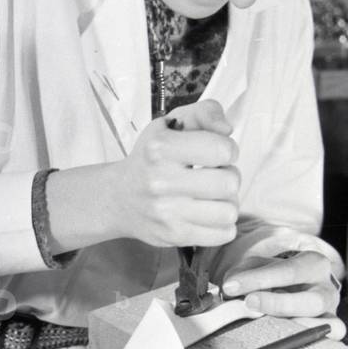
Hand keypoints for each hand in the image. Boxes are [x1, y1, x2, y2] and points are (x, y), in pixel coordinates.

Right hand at [112, 98, 239, 248]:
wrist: (118, 198)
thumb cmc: (151, 158)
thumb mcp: (170, 125)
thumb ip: (203, 112)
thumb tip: (227, 129)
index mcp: (160, 148)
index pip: (222, 149)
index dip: (227, 149)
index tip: (215, 152)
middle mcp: (160, 181)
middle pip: (229, 183)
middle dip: (228, 176)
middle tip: (213, 175)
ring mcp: (166, 212)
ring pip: (229, 211)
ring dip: (226, 202)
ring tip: (210, 195)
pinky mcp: (173, 235)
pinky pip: (223, 234)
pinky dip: (222, 224)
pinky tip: (207, 214)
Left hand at [221, 250, 344, 339]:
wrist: (292, 285)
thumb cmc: (275, 274)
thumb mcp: (258, 265)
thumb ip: (243, 273)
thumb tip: (230, 287)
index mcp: (313, 263)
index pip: (289, 271)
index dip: (258, 279)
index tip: (231, 286)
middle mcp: (327, 288)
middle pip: (311, 300)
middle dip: (278, 304)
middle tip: (250, 303)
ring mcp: (331, 313)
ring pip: (326, 324)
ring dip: (296, 328)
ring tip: (268, 327)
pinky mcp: (330, 332)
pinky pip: (330, 340)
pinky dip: (312, 341)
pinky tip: (286, 340)